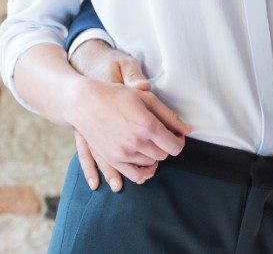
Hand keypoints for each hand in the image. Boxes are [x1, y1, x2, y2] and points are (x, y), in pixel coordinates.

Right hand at [67, 42, 188, 190]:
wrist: (85, 103)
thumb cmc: (118, 96)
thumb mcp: (146, 98)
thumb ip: (169, 115)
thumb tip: (188, 130)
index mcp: (147, 126)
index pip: (174, 145)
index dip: (179, 142)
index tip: (177, 136)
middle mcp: (136, 142)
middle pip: (163, 155)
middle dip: (168, 147)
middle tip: (165, 137)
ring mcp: (122, 154)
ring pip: (150, 164)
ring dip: (155, 157)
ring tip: (153, 144)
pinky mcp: (112, 160)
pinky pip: (133, 175)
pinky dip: (143, 172)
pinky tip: (146, 164)